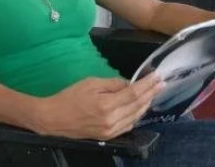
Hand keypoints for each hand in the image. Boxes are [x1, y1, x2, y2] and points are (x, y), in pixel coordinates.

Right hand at [36, 73, 163, 139]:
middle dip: (150, 93)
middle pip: (137, 105)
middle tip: (161, 84)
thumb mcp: (90, 83)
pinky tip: (140, 108)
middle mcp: (111, 120)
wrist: (53, 119)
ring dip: (145, 105)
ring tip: (153, 94)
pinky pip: (128, 126)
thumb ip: (112, 84)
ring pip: (135, 117)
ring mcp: (110, 130)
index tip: (158, 77)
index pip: (133, 93)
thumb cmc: (69, 97)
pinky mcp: (108, 136)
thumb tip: (129, 83)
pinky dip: (136, 116)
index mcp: (106, 104)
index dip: (147, 85)